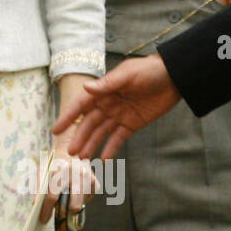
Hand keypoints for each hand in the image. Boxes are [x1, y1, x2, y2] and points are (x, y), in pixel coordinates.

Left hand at [38, 136, 98, 223]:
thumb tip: (35, 205)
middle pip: (73, 205)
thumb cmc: (53, 164)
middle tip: (57, 213)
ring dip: (71, 205)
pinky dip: (80, 199)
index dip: (46, 210)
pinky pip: (87, 200)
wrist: (69, 148)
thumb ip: (37, 186)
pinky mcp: (95, 182)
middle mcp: (75, 174)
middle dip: (64, 212)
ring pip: (79, 205)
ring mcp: (87, 178)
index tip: (43, 219)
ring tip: (66, 196)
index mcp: (59, 170)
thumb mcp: (41, 171)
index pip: (52, 196)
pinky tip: (75, 189)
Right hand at [52, 55, 181, 160]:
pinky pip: (119, 138)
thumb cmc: (149, 71)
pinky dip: (111, 148)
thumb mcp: (128, 75)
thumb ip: (107, 84)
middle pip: (90, 123)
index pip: (81, 105)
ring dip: (92, 144)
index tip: (56, 130)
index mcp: (103, 91)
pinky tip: (104, 159)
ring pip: (101, 132)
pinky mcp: (132, 124)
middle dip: (80, 137)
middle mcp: (108, 104)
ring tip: (83, 158)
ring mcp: (119, 115)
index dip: (68, 117)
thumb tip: (86, 87)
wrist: (174, 78)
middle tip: (71, 152)